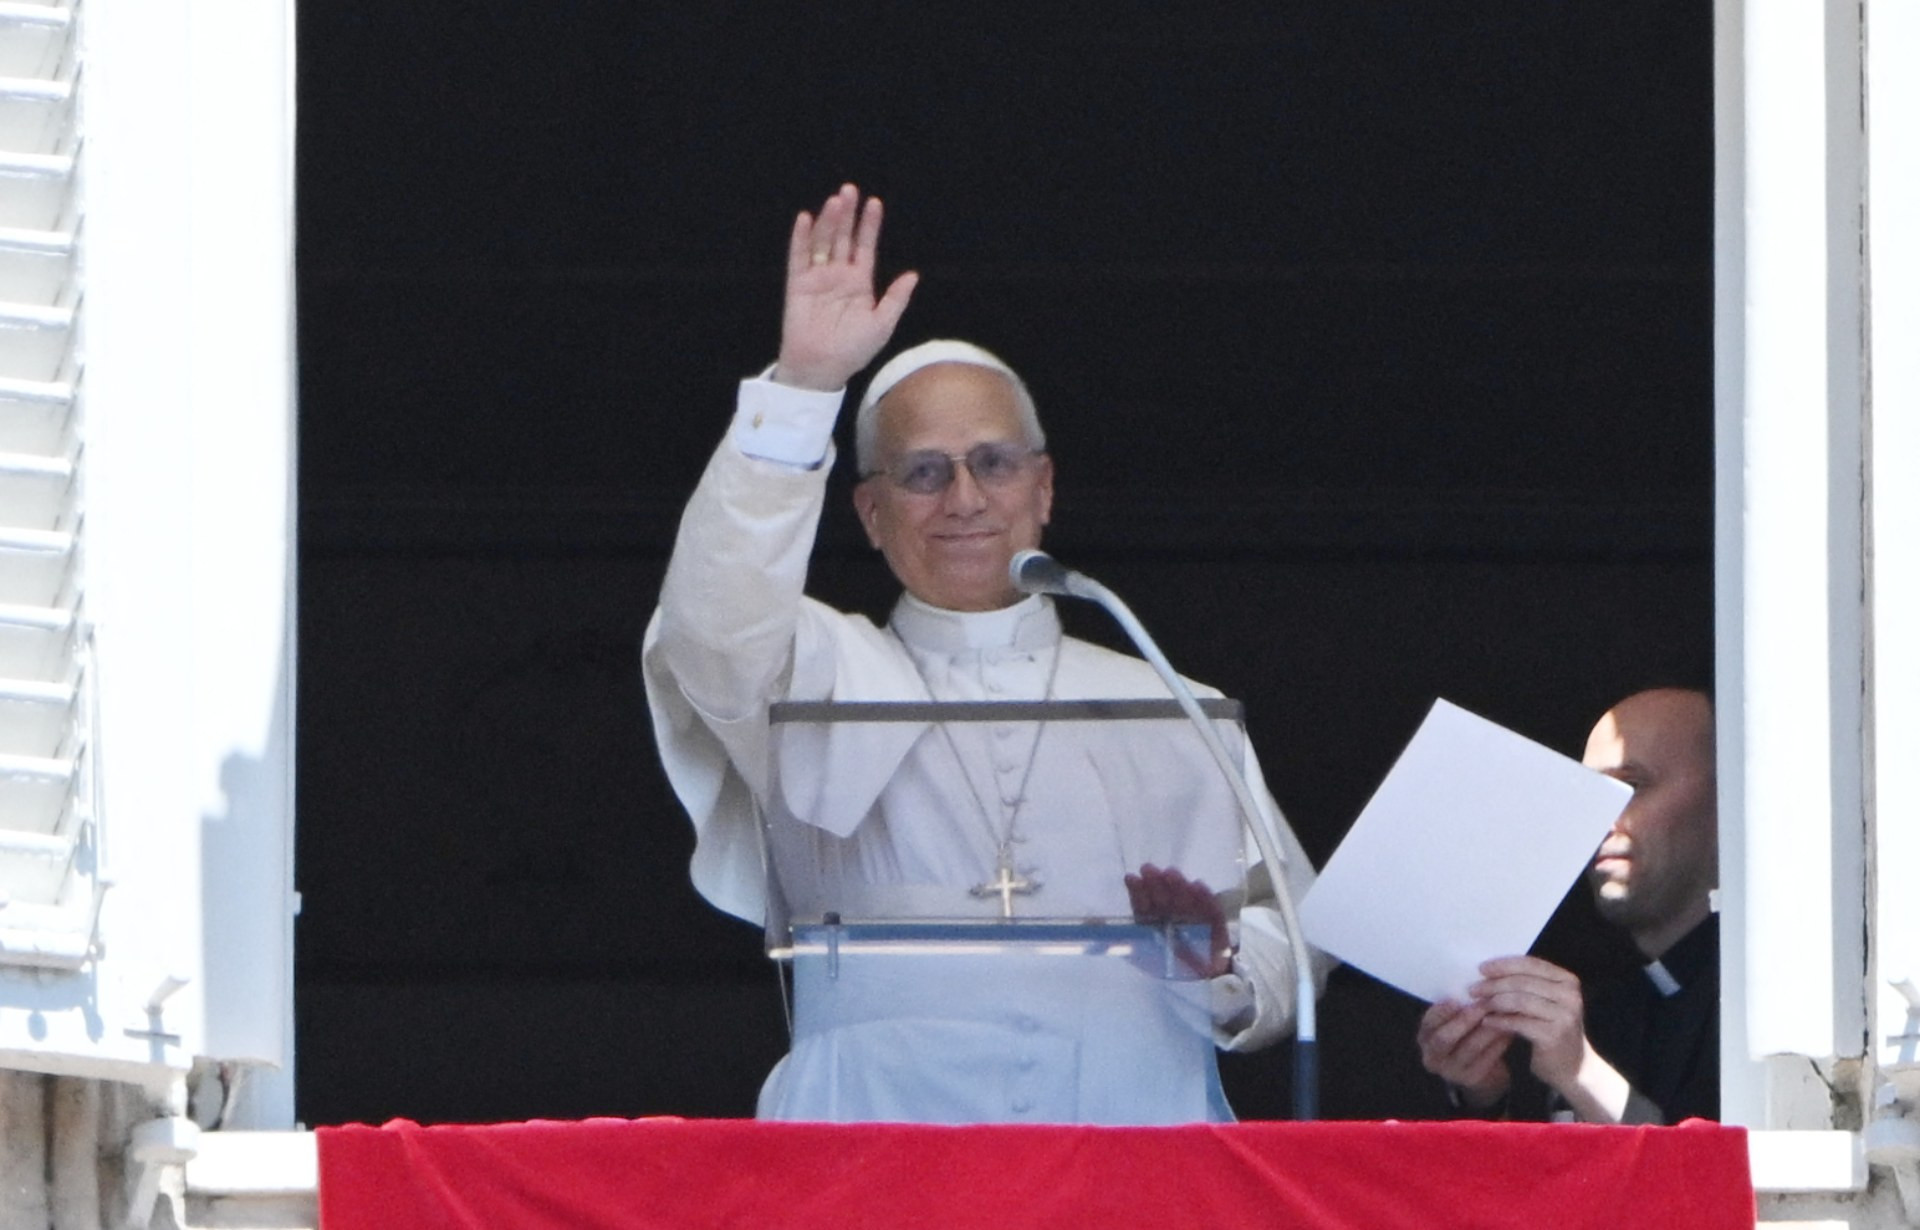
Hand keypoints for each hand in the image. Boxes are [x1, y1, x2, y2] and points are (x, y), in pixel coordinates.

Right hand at [772, 184, 918, 391]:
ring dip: (829, 221)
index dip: (869, 225)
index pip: (865, 246)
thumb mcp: (882, 324)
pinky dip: (801, 238)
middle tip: (851, 190)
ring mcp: (817, 278)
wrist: (822, 369)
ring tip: (836, 201)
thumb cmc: (854, 351)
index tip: (875, 203)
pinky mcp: (798, 284)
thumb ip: (896, 299)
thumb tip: (913, 275)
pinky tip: (806, 219)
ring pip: (823, 242)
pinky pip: (798, 257)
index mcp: (859, 283)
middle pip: (843, 238)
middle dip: (848, 214)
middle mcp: (838, 275)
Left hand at [1125, 863, 1231, 977]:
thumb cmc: (1171, 965)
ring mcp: (1193, 914)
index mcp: (1154, 921)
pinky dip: (1205, 898)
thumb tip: (1112, 937)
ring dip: (1178, 885)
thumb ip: (1132, 944)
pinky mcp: (1214, 919)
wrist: (1206, 980)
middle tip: (1149, 870)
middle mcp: (1172, 913)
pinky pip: (1210, 908)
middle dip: (1155, 883)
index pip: (1143, 904)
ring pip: (1185, 897)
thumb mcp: (1146, 956)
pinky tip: (1198, 887)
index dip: (1137, 892)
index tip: (1131, 879)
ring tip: (1171, 874)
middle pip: (1163, 896)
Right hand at [1416, 998, 1513, 1108]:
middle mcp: (1433, 1057)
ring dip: (1488, 1028)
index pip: (1429, 1023)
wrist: (1481, 1073)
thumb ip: (1458, 1009)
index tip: (1457, 999)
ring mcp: (1452, 1071)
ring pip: (1470, 1047)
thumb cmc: (1466, 1037)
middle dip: (1464, 1019)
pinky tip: (1509, 1029)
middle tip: (1484, 1004)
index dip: (1442, 1011)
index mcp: (1425, 1038)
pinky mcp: (1473, 1078)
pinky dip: (1499, 1042)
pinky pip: (1487, 1057)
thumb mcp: (1454, 1024)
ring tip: (1502, 1013)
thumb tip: (1476, 986)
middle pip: (1445, 1038)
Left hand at [1467, 956, 1591, 1095]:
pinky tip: (1486, 1021)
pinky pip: (1518, 1022)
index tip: (1481, 968)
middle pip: (1522, 982)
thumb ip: (1528, 984)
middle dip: (1493, 984)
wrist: (1574, 1067)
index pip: (1531, 964)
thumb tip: (1489, 971)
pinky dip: (1499, 1021)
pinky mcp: (1554, 1035)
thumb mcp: (1546, 1001)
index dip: (1503, 965)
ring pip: (1519, 1000)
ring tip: (1478, 1005)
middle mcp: (1570, 995)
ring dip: (1494, 1002)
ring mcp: (1564, 1016)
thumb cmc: (1552, 1029)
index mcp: (1568, 981)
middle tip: (1473, 989)